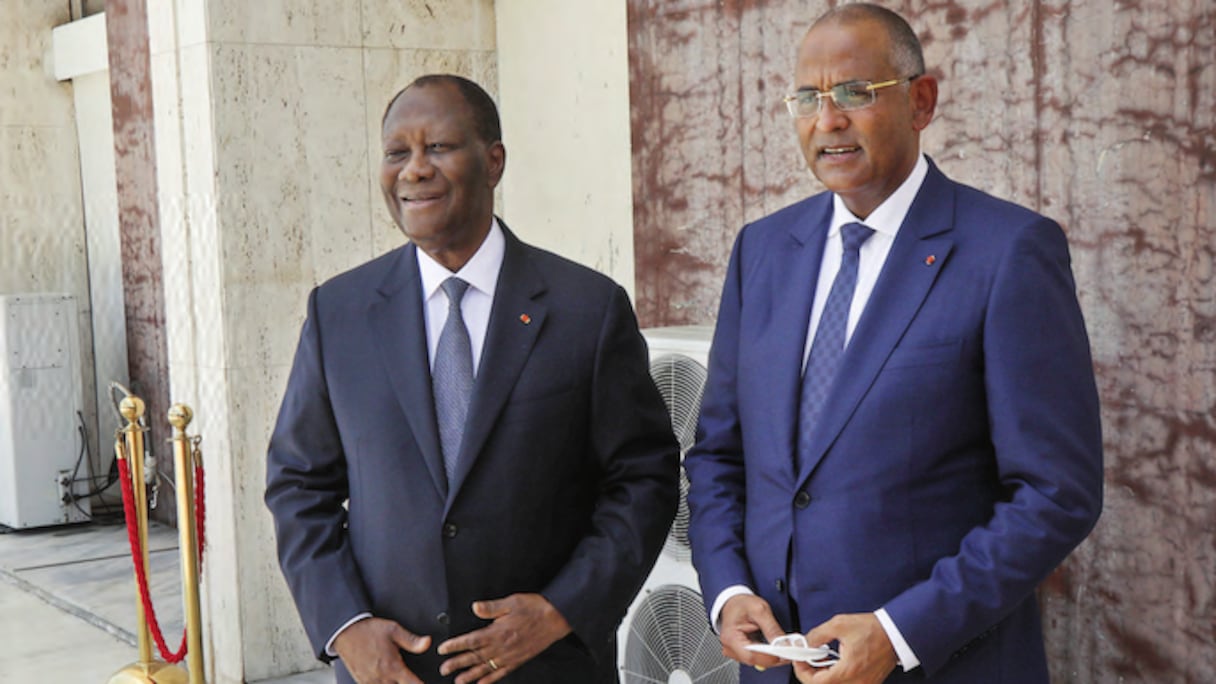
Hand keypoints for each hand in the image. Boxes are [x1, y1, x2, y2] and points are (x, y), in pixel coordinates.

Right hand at [332, 617, 430, 683]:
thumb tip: (427, 643)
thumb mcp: (393, 630)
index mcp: (392, 666)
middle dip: (406, 683)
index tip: (425, 683)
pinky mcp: (361, 681)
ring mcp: (370, 682)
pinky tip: (387, 680)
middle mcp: (381, 678)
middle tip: (408, 677)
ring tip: (398, 678)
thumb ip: (412, 640)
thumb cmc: (368, 630)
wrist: (345, 631)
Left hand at [436, 593, 572, 682]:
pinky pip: (501, 673)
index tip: (443, 649)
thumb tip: (475, 607)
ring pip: (485, 668)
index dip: (456, 646)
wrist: (557, 619)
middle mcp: (502, 647)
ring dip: (470, 675)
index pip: (471, 641)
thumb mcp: (512, 602)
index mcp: (498, 632)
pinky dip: (490, 680)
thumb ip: (492, 607)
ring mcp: (510, 656)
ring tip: (457, 681)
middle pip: (475, 657)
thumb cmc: (535, 608)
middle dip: (457, 663)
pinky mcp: (518, 660)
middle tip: (443, 669)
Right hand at [718, 594, 787, 670]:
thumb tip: (783, 645)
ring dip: (770, 656)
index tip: (785, 653)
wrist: (733, 602)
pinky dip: (765, 654)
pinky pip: (755, 658)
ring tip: (780, 646)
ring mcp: (733, 651)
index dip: (770, 657)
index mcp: (731, 636)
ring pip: (756, 661)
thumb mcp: (760, 610)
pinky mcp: (739, 653)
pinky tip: (772, 647)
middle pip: (754, 660)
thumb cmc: (742, 604)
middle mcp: (729, 647)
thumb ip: (772, 628)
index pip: (751, 656)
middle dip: (773, 656)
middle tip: (788, 649)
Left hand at [791, 613, 896, 683]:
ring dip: (825, 676)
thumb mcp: (839, 625)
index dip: (802, 672)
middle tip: (808, 660)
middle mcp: (857, 682)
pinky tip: (836, 663)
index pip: (816, 682)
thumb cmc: (873, 629)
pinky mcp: (870, 682)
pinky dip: (837, 677)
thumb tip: (806, 643)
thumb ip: (818, 635)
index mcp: (848, 671)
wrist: (896, 632)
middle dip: (812, 674)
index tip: (799, 661)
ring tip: (822, 660)